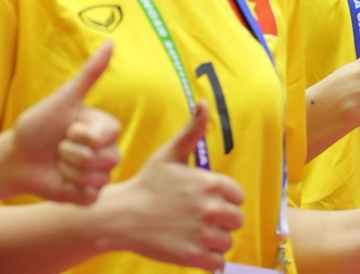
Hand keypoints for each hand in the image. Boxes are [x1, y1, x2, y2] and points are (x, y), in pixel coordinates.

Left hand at [9, 42, 120, 203]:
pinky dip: (70, 190)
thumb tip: (111, 42)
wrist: (16, 158)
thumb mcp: (63, 98)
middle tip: (59, 148)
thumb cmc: (38, 125)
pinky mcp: (89, 196)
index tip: (67, 129)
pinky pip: (89, 197)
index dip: (79, 135)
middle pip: (104, 160)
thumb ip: (90, 72)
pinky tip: (61, 181)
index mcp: (107, 128)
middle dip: (72, 155)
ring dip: (68, 172)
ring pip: (96, 179)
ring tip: (59, 164)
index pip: (104, 137)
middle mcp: (108, 151)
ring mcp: (100, 175)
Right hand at [100, 101, 243, 269]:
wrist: (121, 215)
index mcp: (211, 183)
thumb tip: (203, 101)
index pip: (238, 196)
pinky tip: (191, 249)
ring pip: (227, 242)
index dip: (223, 199)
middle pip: (236, 220)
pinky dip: (208, 260)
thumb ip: (193, 129)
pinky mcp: (193, 257)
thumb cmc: (147, 182)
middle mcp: (211, 208)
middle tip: (199, 219)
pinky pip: (218, 263)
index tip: (204, 201)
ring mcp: (203, 234)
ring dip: (214, 241)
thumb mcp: (170, 152)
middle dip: (221, 221)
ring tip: (193, 233)